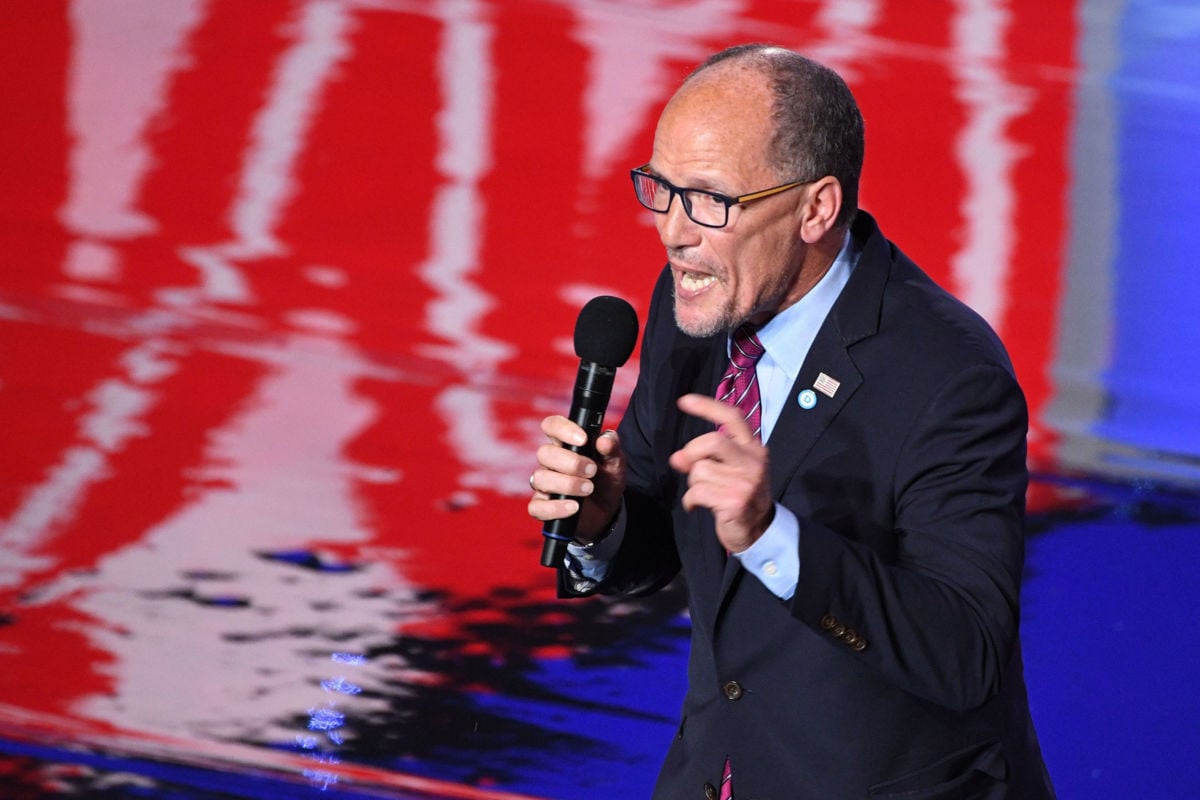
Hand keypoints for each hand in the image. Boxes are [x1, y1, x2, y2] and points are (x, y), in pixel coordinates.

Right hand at [527, 415, 625, 542]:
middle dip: (571, 463)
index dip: (563, 429)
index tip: (583, 440)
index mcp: (565, 444)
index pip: (551, 426)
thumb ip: (612, 448)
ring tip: (588, 489)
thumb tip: (604, 440)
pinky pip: (537, 507)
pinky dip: (555, 508)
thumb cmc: (606, 480)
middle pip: (544, 453)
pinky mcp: (542, 507)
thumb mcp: (615, 463)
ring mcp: (544, 485)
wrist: (607, 510)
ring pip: (540, 478)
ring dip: (567, 484)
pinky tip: (574, 507)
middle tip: (592, 470)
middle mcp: (551, 462)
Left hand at [669, 393, 773, 552]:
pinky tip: (696, 506)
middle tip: (689, 467)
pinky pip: (697, 492)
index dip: (707, 406)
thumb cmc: (740, 495)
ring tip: (704, 493)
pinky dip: (690, 500)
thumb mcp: (728, 470)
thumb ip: (705, 457)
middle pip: (712, 441)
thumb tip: (677, 457)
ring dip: (693, 483)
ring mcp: (746, 481)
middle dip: (692, 452)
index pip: (732, 417)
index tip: (684, 401)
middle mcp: (753, 461)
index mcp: (753, 448)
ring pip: (700, 470)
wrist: (759, 531)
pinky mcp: (735, 501)